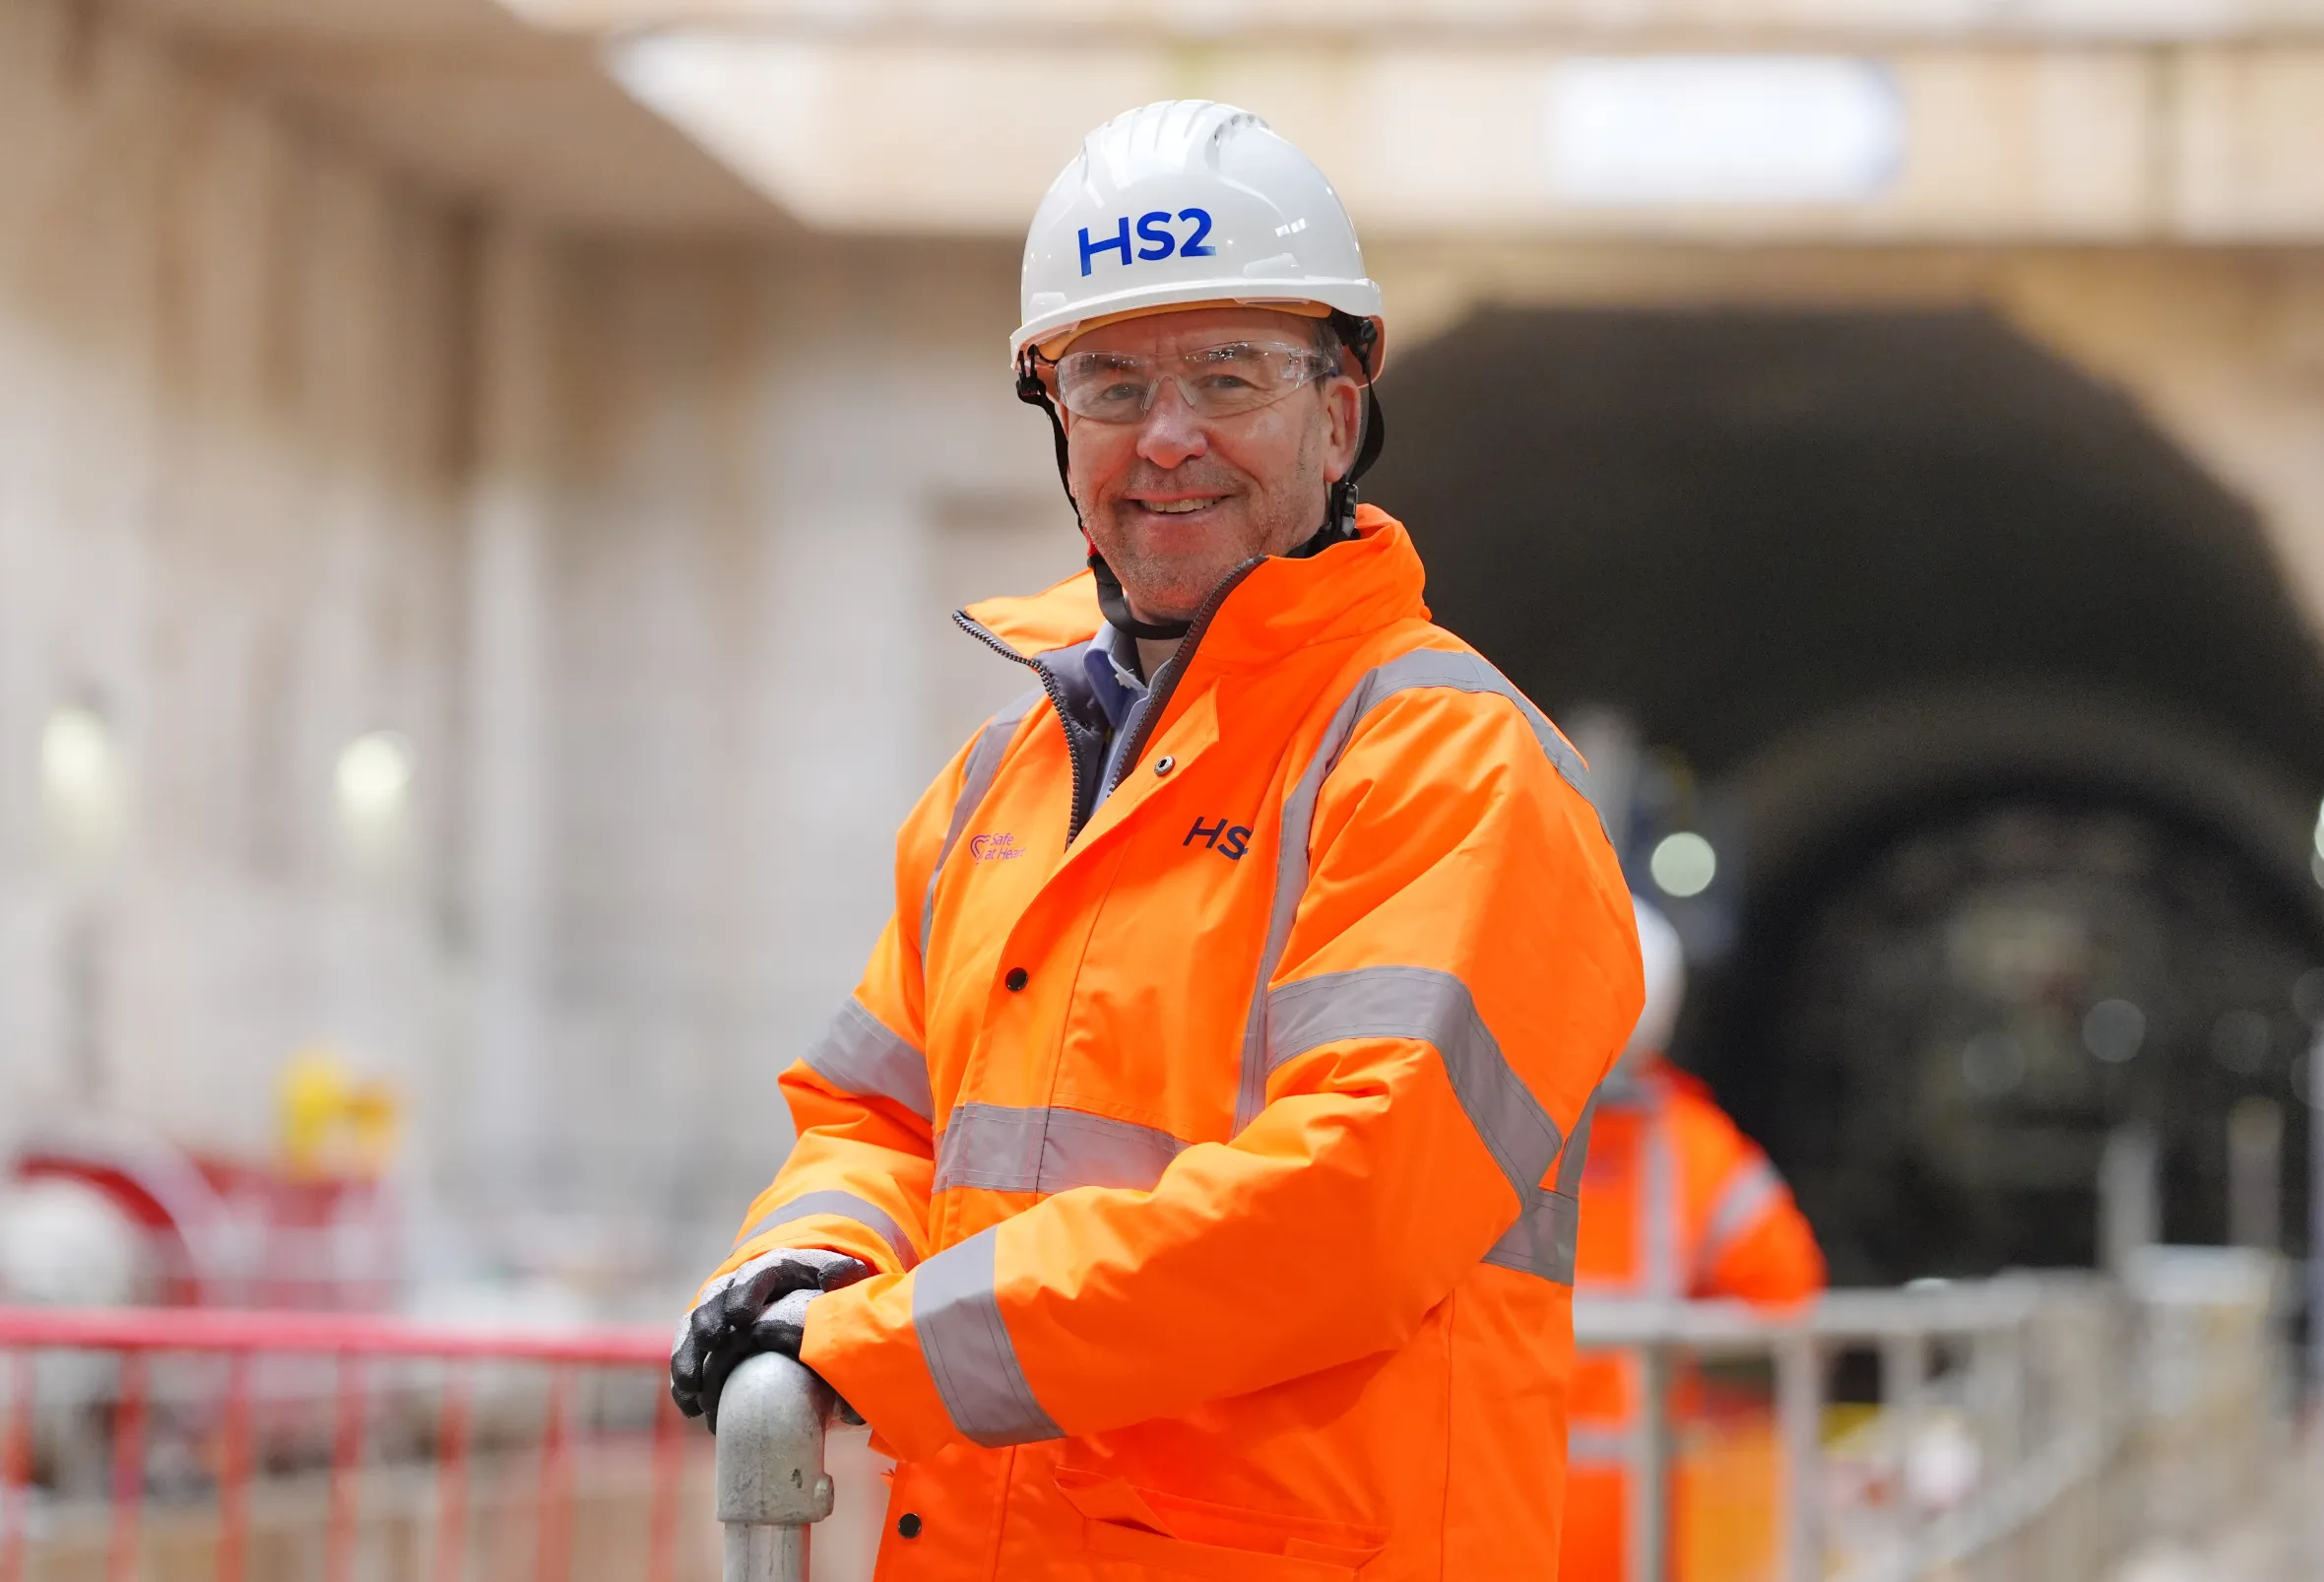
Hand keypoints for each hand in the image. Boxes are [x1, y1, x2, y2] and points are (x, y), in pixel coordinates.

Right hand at [669, 1247, 870, 1428]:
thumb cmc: (817, 1288)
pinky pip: (687, 1356)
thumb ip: (838, 1274)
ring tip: (692, 1388)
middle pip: (715, 1300)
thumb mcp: (832, 1274)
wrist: (793, 1290)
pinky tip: (689, 1407)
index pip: (754, 1276)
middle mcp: (735, 1286)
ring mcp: (716, 1312)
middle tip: (711, 1342)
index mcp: (770, 1269)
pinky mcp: (703, 1337)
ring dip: (689, 1357)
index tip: (742, 1318)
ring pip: (693, 1329)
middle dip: (710, 1320)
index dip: (745, 1293)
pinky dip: (685, 1381)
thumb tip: (845, 1275)